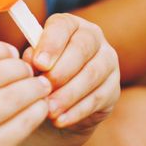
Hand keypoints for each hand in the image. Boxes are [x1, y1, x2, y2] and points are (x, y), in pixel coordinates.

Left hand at [23, 14, 119, 133]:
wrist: (60, 103)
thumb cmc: (43, 74)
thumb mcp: (34, 64)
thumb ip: (32, 59)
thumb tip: (32, 61)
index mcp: (70, 25)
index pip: (63, 26)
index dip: (51, 43)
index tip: (38, 63)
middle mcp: (93, 37)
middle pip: (82, 48)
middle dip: (61, 70)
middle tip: (43, 88)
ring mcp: (108, 61)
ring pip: (91, 74)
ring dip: (69, 94)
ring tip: (49, 109)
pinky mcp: (113, 88)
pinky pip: (97, 98)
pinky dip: (77, 111)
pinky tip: (61, 120)